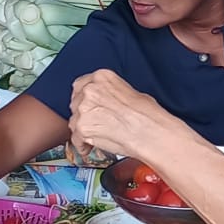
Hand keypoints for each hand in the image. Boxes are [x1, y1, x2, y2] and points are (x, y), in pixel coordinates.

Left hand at [70, 70, 189, 162]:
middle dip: (84, 114)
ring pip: (74, 121)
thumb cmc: (147, 114)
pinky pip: (75, 138)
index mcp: (102, 77)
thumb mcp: (130, 92)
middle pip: (76, 103)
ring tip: (96, 136)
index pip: (81, 85)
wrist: (149, 131)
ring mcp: (84, 108)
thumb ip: (110, 94)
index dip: (84, 99)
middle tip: (95, 123)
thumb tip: (106, 102)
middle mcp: (90, 90)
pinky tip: (90, 147)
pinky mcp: (82, 128)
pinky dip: (82, 145)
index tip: (89, 107)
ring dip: (83, 129)